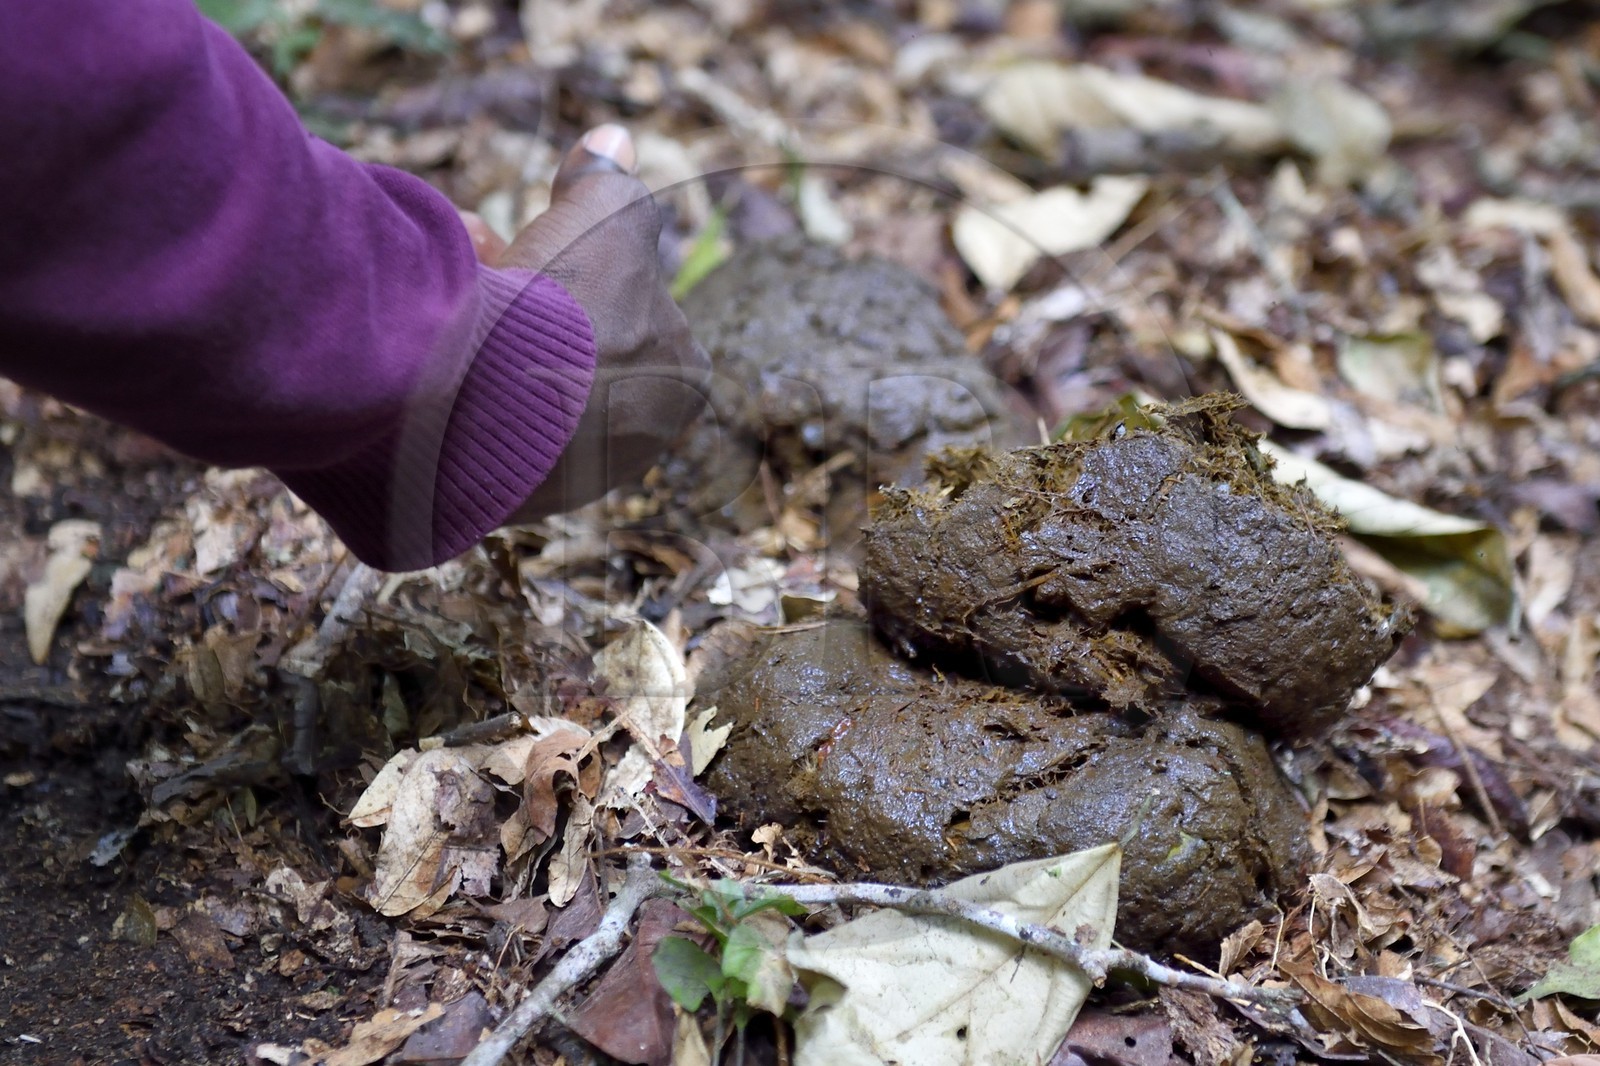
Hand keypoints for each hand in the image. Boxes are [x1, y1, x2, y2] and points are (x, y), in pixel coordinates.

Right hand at [486, 125, 708, 520]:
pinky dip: (454, 379)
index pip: (633, 311)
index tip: (538, 248)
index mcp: (680, 384)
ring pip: (520, 381)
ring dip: (486, 331)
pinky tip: (428, 349)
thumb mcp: (606, 217)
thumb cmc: (569, 308)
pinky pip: (478, 419)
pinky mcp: (501, 496)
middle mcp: (636, 442)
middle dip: (526, 297)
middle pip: (572, 345)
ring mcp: (567, 478)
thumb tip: (613, 143)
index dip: (581, 268)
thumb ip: (612, 182)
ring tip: (451, 296)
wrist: (487, 399)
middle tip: (485, 264)